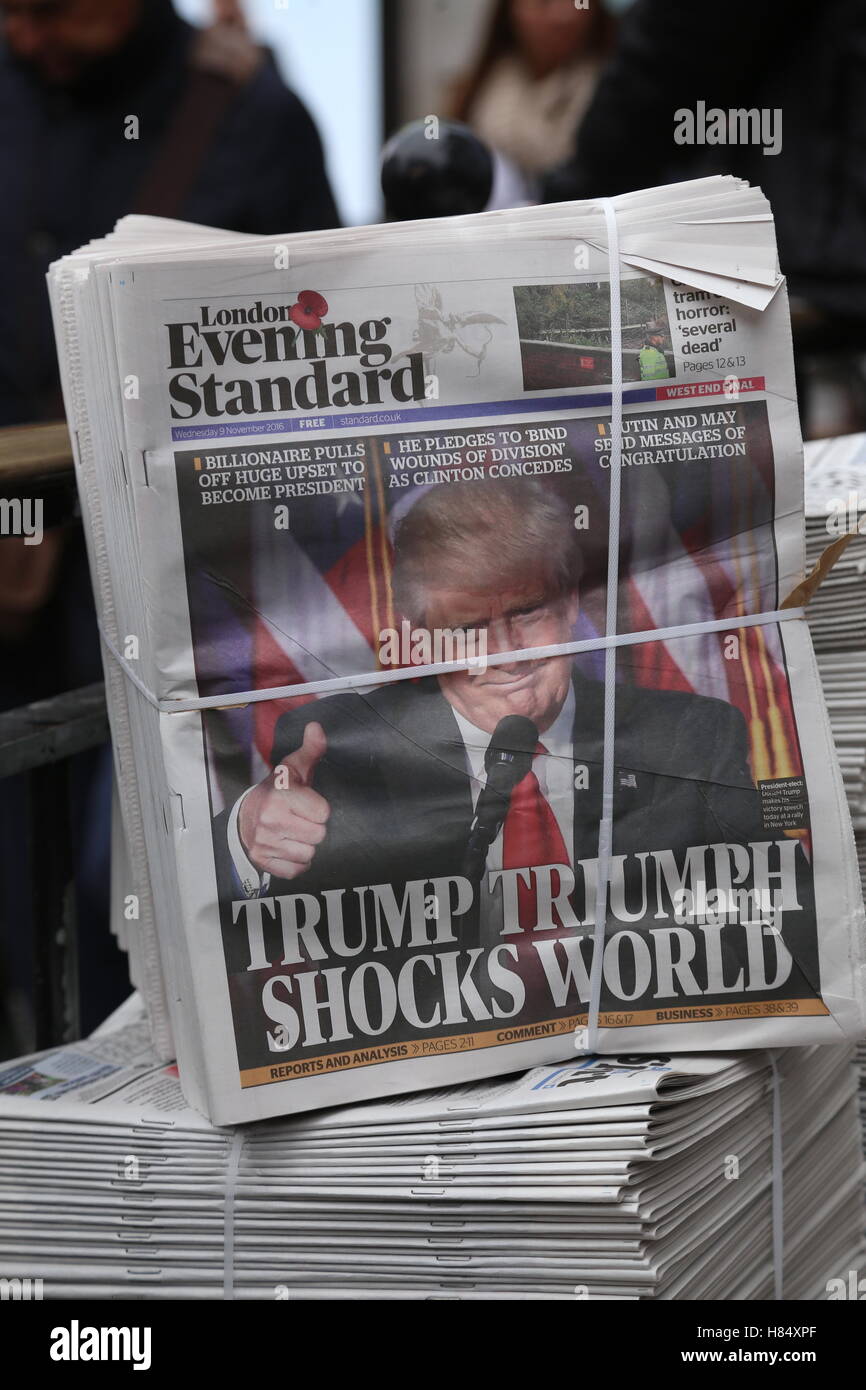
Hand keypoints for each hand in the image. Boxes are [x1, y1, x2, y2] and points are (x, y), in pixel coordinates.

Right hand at [238, 722, 329, 878]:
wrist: (245, 815)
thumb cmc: (277, 791)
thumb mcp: (293, 768)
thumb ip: (311, 750)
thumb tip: (317, 728)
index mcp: (281, 794)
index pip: (323, 813)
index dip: (319, 809)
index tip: (308, 804)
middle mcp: (271, 818)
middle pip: (318, 836)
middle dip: (314, 828)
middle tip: (301, 820)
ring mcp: (265, 841)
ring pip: (309, 854)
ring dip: (305, 846)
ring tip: (294, 833)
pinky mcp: (263, 859)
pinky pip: (296, 870)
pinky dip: (296, 862)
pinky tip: (289, 847)